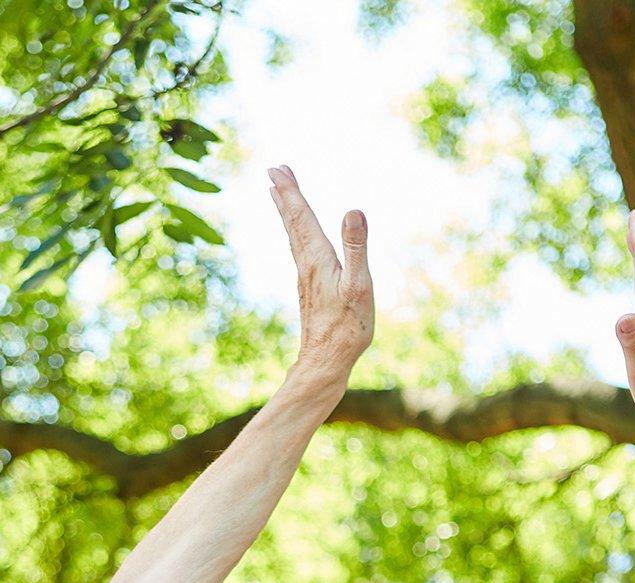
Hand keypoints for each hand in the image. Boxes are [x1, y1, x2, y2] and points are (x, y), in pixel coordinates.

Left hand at [269, 164, 372, 388]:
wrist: (327, 361)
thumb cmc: (347, 327)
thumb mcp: (359, 285)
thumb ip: (356, 247)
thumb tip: (353, 210)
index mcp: (318, 259)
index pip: (302, 217)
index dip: (291, 192)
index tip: (278, 169)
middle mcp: (307, 264)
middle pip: (293, 222)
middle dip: (285, 195)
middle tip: (275, 171)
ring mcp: (306, 277)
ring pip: (293, 236)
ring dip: (287, 212)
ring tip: (278, 194)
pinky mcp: (310, 288)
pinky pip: (299, 250)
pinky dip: (295, 232)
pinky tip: (297, 235)